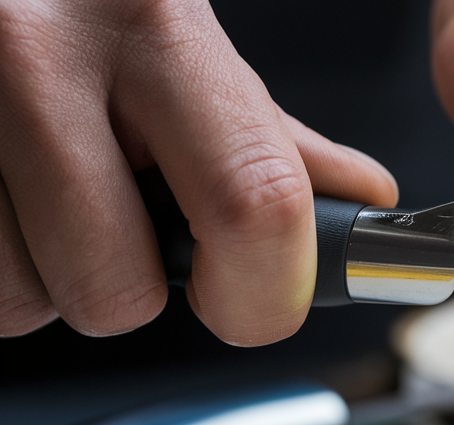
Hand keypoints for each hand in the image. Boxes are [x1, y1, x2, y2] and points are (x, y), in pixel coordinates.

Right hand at [0, 0, 397, 344]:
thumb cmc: (83, 1)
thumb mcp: (178, 36)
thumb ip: (264, 132)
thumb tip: (357, 199)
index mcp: (158, 26)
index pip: (254, 205)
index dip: (265, 292)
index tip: (257, 304)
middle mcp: (40, 55)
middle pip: (116, 291)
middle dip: (129, 290)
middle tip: (124, 228)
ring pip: (22, 302)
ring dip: (44, 277)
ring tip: (44, 192)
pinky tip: (4, 192)